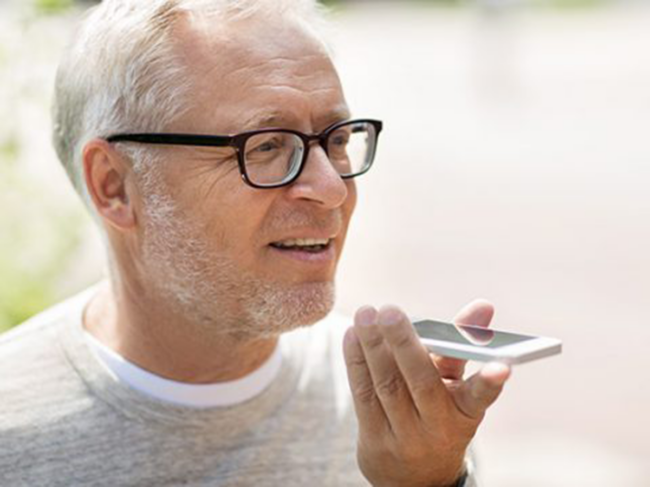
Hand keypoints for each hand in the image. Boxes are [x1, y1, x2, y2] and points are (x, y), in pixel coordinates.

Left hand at [343, 301, 510, 486]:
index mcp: (465, 412)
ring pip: (387, 385)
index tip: (503, 365)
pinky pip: (363, 394)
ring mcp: (404, 435)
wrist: (415, 478)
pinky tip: (353, 335)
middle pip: (421, 382)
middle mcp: (437, 426)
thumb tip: (483, 306)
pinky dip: (356, 361)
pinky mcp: (374, 438)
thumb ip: (463, 343)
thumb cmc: (440, 412)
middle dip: (404, 344)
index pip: (480, 397)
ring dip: (373, 346)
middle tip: (390, 311)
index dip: (491, 382)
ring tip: (365, 314)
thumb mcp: (457, 384)